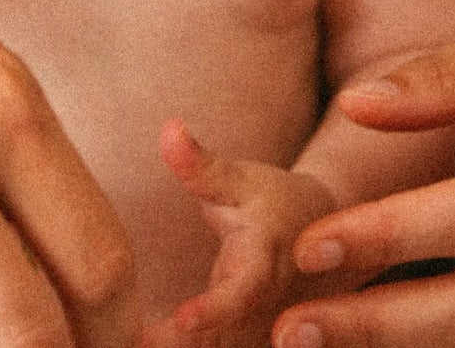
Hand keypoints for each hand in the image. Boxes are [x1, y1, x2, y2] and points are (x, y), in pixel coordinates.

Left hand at [148, 121, 356, 347]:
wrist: (327, 242)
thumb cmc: (273, 203)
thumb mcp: (241, 178)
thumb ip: (201, 164)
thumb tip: (168, 128)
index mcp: (263, 266)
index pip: (242, 293)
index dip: (214, 311)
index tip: (181, 320)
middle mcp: (264, 314)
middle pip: (222, 345)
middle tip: (132, 345)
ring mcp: (259, 339)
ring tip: (127, 346)